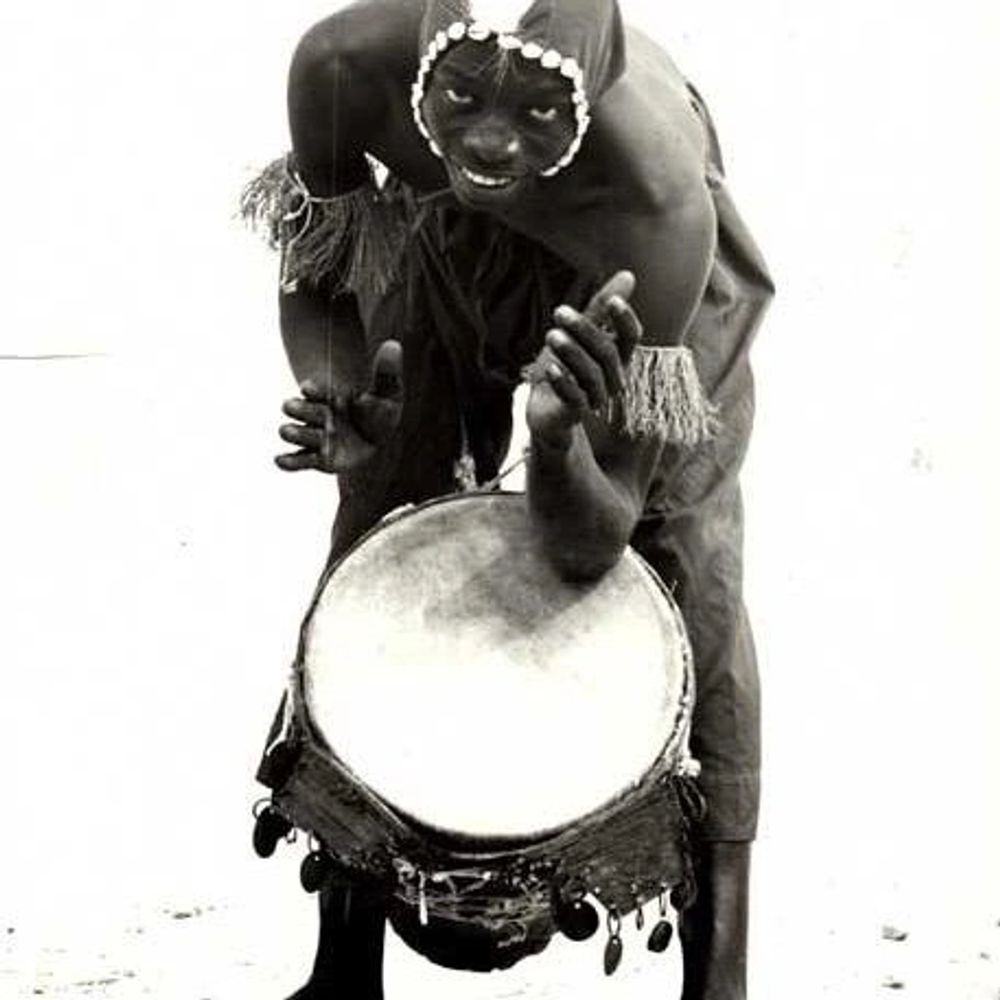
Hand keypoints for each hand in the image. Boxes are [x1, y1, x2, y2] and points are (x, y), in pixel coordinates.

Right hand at [276, 340, 402, 472]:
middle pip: (306, 411)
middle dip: (301, 409)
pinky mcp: (315, 458)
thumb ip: (386, 374)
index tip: (308, 387)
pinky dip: (289, 461)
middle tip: (289, 405)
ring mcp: (315, 437)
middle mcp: (319, 416)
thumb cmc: (377, 411)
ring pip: (301, 434)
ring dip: (295, 433)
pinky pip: (300, 460)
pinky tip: (280, 461)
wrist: (372, 438)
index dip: (314, 389)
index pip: (318, 390)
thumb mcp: (387, 393)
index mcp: (332, 397)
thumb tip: (393, 345)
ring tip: (286, 431)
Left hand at [526, 271, 642, 448]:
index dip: (624, 320)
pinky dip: (564, 382)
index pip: (630, 338)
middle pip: (607, 353)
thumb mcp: (577, 335)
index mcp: (616, 357)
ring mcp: (595, 398)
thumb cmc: (566, 368)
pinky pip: (575, 399)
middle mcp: (612, 378)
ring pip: (592, 375)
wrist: (545, 410)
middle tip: (559, 311)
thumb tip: (628, 275)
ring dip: (572, 352)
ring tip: (551, 335)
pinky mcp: (575, 414)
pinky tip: (551, 368)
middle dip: (585, 330)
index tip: (612, 301)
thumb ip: (599, 309)